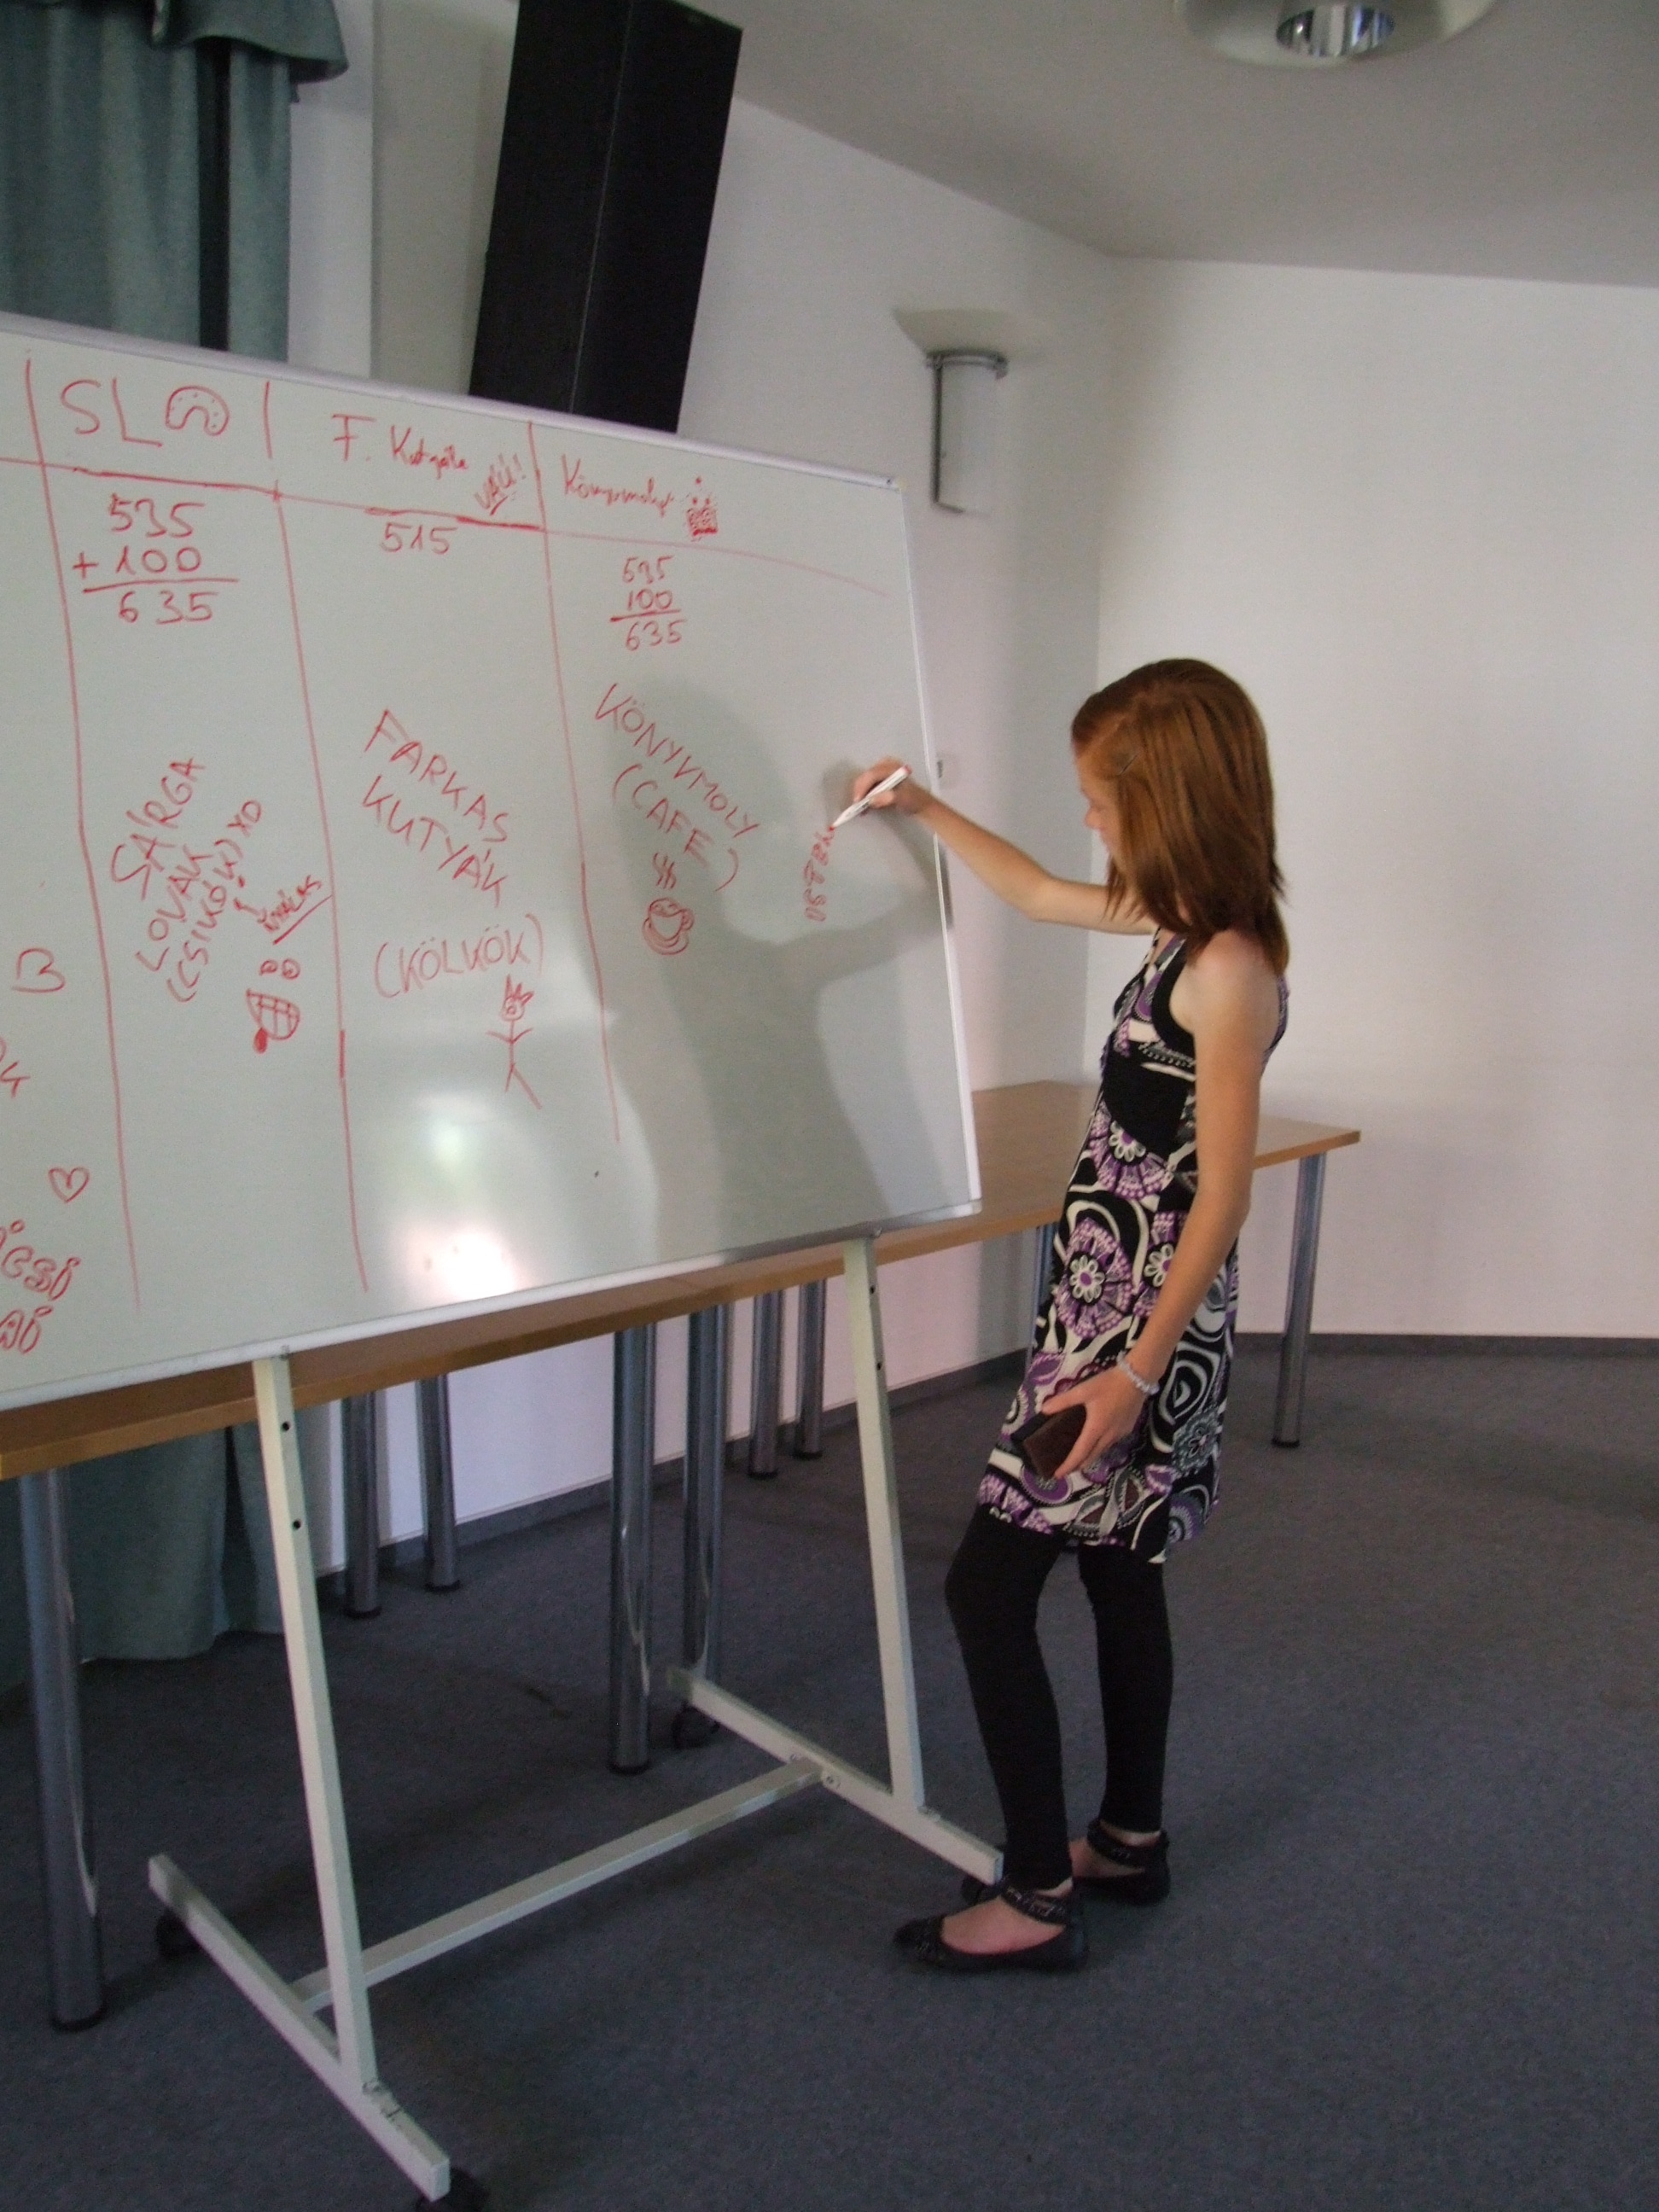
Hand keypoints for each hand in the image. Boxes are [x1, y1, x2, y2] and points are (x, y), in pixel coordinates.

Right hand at [849, 757, 927, 813]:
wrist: (920, 803)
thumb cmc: (913, 800)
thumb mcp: (902, 799)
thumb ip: (887, 798)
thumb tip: (871, 800)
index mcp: (891, 767)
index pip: (872, 775)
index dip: (863, 787)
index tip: (858, 800)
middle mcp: (885, 765)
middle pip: (866, 776)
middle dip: (860, 791)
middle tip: (856, 806)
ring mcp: (881, 771)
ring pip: (864, 781)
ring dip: (861, 794)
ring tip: (860, 807)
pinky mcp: (879, 778)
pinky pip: (867, 784)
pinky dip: (864, 794)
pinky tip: (864, 805)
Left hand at [1041, 1365, 1151, 1480]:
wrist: (1138, 1378)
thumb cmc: (1108, 1384)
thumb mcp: (1083, 1390)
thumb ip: (1063, 1401)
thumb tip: (1043, 1410)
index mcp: (1096, 1429)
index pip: (1080, 1453)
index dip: (1068, 1465)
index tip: (1058, 1475)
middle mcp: (1109, 1436)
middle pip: (1092, 1457)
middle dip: (1078, 1465)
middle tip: (1066, 1469)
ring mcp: (1121, 1433)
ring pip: (1103, 1451)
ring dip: (1090, 1457)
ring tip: (1079, 1459)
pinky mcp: (1128, 1428)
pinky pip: (1112, 1443)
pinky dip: (1101, 1448)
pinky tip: (1097, 1442)